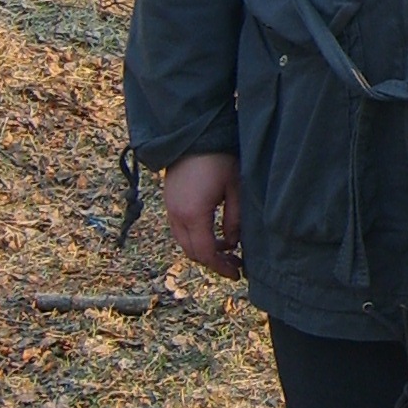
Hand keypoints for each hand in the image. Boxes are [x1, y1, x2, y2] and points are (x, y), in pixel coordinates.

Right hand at [164, 153, 243, 278]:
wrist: (192, 135)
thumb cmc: (218, 158)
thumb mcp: (235, 189)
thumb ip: (235, 219)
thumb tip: (234, 243)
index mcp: (194, 214)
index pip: (206, 253)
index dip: (221, 267)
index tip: (237, 273)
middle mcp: (177, 215)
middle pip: (192, 252)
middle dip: (213, 262)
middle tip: (235, 265)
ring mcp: (170, 209)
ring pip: (184, 242)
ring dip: (203, 251)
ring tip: (226, 250)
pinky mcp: (169, 202)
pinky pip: (179, 230)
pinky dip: (195, 238)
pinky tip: (212, 234)